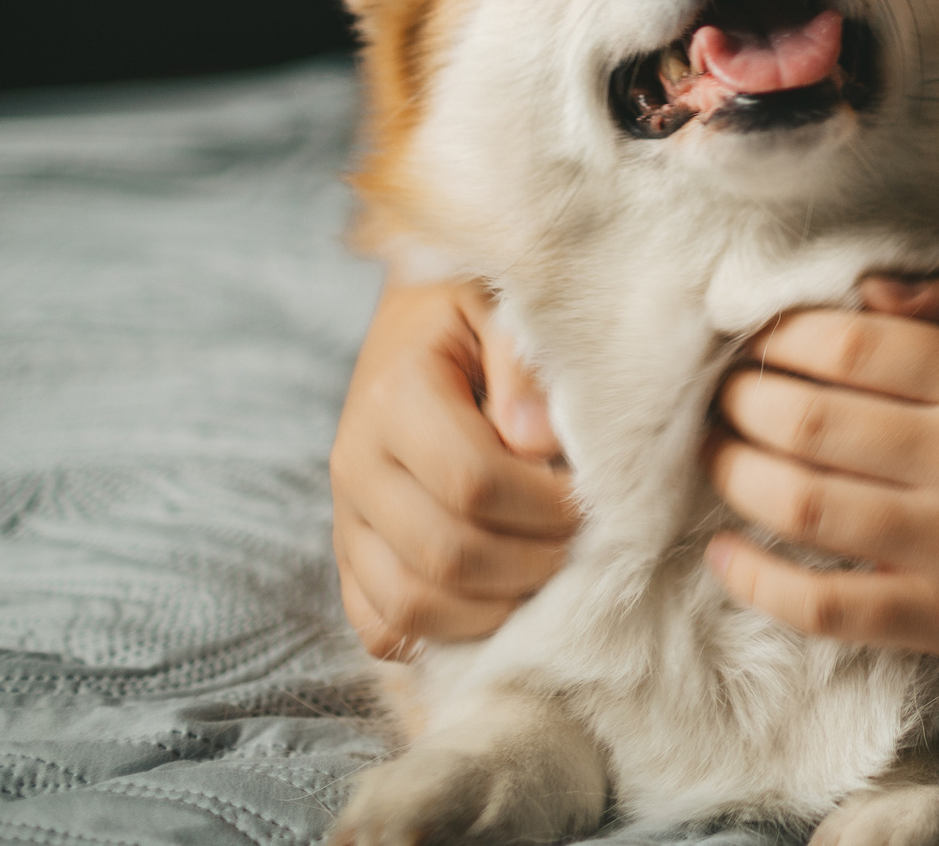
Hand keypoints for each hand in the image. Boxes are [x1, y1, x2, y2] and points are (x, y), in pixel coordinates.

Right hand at [330, 278, 577, 657]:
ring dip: (496, 606)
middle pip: (444, 554)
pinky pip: (379, 627)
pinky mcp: (349, 554)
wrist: (420, 321)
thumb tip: (533, 442)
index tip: (592, 498)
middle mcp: (355, 463)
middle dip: (532, 562)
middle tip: (582, 543)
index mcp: (394, 394)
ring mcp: (346, 517)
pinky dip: (443, 633)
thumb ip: (525, 366)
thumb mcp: (507, 306)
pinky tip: (498, 601)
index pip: (471, 482)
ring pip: (410, 604)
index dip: (544, 505)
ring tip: (547, 572)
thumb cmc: (480, 311)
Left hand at [704, 276, 938, 699]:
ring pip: (799, 504)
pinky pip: (823, 604)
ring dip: (733, 474)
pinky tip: (723, 554)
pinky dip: (757, 580)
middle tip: (721, 394)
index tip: (755, 336)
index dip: (780, 334)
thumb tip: (865, 288)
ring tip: (713, 453)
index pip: (853, 341)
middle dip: (740, 400)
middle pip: (809, 418)